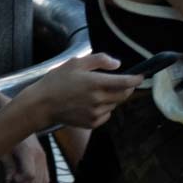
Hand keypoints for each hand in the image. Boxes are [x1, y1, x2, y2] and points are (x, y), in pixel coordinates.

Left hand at [3, 135, 48, 182]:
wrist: (20, 121)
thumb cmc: (9, 134)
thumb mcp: (4, 148)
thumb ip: (8, 165)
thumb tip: (9, 180)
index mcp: (28, 151)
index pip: (30, 175)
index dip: (20, 181)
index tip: (12, 179)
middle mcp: (39, 156)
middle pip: (37, 180)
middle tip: (15, 181)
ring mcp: (43, 158)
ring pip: (44, 181)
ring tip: (20, 181)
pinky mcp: (44, 159)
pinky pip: (46, 177)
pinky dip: (39, 182)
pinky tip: (28, 181)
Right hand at [23, 54, 141, 129]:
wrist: (42, 104)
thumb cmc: (56, 81)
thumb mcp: (74, 63)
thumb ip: (98, 60)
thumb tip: (117, 64)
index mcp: (95, 83)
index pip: (125, 82)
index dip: (136, 79)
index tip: (141, 76)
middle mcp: (99, 99)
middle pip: (124, 95)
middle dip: (125, 87)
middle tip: (118, 82)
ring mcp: (97, 113)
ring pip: (114, 104)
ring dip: (112, 97)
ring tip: (95, 92)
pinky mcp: (93, 123)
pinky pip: (106, 114)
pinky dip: (104, 108)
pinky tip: (90, 103)